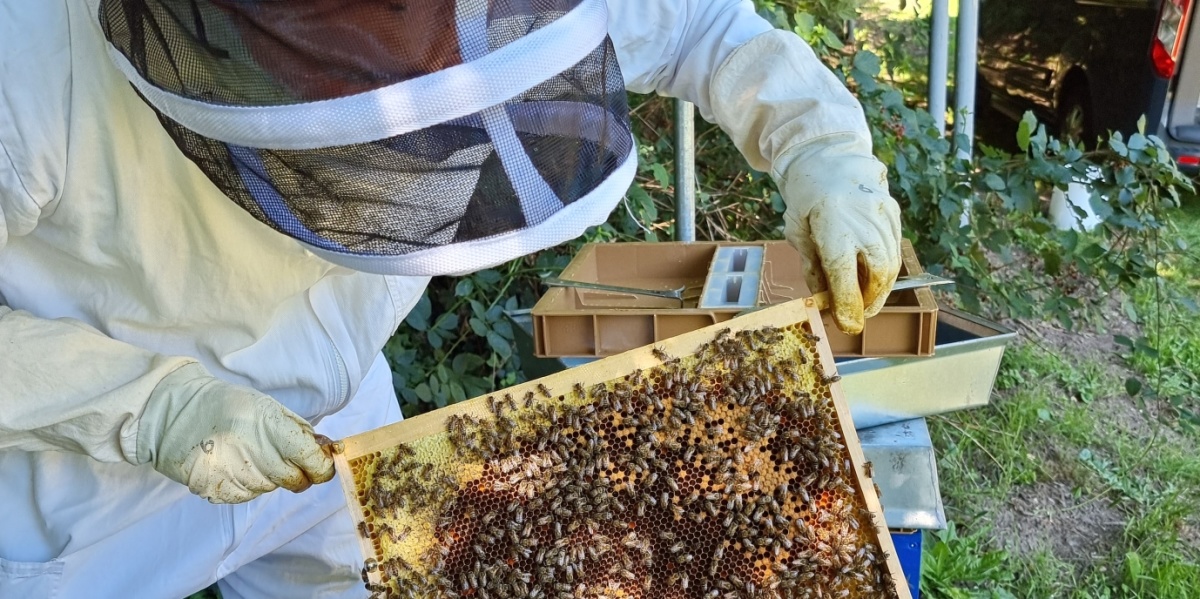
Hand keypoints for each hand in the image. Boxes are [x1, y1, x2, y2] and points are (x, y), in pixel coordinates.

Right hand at [138, 364, 333, 503]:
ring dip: (267, 475)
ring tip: (245, 452)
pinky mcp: (220, 493)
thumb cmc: (225, 406)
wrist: (173, 415)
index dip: (321, 467)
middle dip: (295, 472)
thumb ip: (298, 431)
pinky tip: (230, 462)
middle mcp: (258, 458)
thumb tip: (325, 449)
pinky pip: (247, 494)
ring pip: (271, 488)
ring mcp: (238, 479)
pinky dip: (245, 483)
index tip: (319, 463)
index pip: (315, 464)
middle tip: (276, 454)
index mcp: (274, 432)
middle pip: (297, 482)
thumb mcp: (267, 407)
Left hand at [778, 146, 901, 334]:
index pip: (845, 273)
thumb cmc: (807, 198)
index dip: (848, 304)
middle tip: (857, 316)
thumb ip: (813, 266)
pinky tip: (873, 277)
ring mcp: (883, 215)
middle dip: (870, 301)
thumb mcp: (797, 232)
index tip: (848, 324)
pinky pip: (895, 249)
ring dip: (880, 289)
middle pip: (878, 272)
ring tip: (865, 301)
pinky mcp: (893, 213)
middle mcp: (863, 220)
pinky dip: (886, 269)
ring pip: (891, 263)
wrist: (831, 157)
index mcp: (833, 223)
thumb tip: (825, 301)